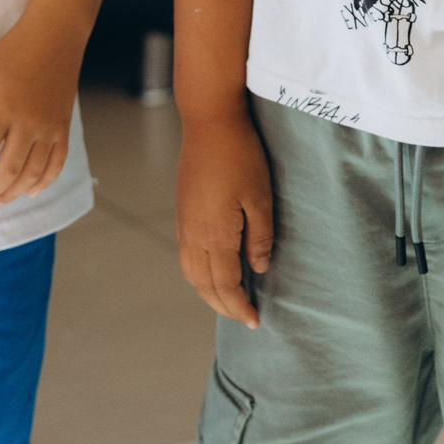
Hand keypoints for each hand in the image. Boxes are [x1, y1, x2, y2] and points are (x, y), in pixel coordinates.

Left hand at [0, 12, 84, 206]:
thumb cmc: (15, 49)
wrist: (57, 34)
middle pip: (7, 172)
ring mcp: (50, 128)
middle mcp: (30, 123)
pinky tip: (29, 192)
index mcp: (5, 109)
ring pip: (31, 174)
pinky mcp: (64, 127)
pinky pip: (56, 164)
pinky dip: (43, 182)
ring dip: (11, 193)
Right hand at [176, 110, 273, 328]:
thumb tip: (259, 269)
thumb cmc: (240, 155)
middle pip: (205, 286)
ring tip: (229, 302)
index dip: (239, 307)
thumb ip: (260, 237)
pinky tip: (213, 273)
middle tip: (244, 318)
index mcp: (215, 234)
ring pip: (191, 273)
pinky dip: (199, 275)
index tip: (255, 321)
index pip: (226, 285)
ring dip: (209, 293)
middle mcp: (194, 235)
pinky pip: (186, 257)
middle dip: (224, 307)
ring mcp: (184, 224)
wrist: (209, 122)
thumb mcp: (260, 197)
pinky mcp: (182, 213)